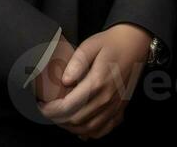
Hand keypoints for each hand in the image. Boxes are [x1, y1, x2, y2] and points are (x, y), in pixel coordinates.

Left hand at [39, 23, 150, 139]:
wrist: (135, 43)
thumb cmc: (111, 43)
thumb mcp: (91, 45)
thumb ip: (77, 62)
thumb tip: (65, 80)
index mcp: (98, 82)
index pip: (68, 107)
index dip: (50, 111)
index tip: (40, 105)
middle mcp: (107, 98)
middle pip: (76, 120)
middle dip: (57, 119)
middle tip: (47, 110)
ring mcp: (115, 105)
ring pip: (89, 129)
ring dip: (71, 127)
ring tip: (60, 117)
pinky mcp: (120, 108)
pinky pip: (104, 129)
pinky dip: (90, 132)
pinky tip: (81, 126)